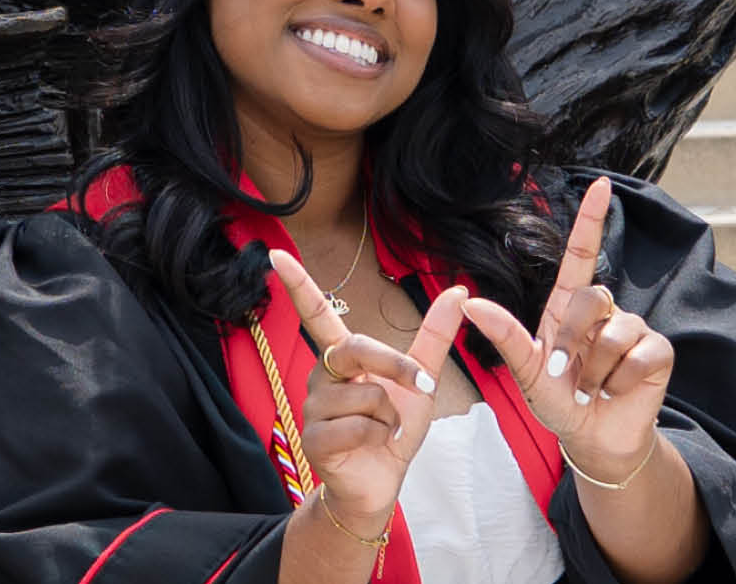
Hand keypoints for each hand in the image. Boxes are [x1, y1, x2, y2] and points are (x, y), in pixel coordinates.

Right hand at [263, 249, 464, 544]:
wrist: (383, 481)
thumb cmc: (394, 428)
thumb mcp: (421, 378)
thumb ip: (435, 334)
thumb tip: (460, 291)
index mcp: (342, 357)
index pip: (316, 314)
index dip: (298, 285)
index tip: (276, 253)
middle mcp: (322, 375)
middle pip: (357, 349)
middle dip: (396, 368)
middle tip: (421, 389)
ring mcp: (314, 406)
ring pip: (368, 394)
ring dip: (391, 417)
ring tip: (383, 432)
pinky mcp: (315, 438)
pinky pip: (359, 425)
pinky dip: (379, 437)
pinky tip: (371, 447)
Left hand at [449, 181, 678, 481]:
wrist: (591, 438)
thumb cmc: (557, 401)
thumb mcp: (525, 371)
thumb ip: (503, 336)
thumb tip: (469, 303)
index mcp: (569, 307)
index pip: (583, 253)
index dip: (591, 218)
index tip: (600, 184)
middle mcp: (604, 311)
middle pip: (591, 297)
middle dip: (572, 340)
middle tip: (565, 376)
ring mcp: (634, 328)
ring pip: (615, 334)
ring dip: (595, 371)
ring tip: (591, 389)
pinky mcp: (658, 352)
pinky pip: (639, 356)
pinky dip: (620, 382)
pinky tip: (615, 392)